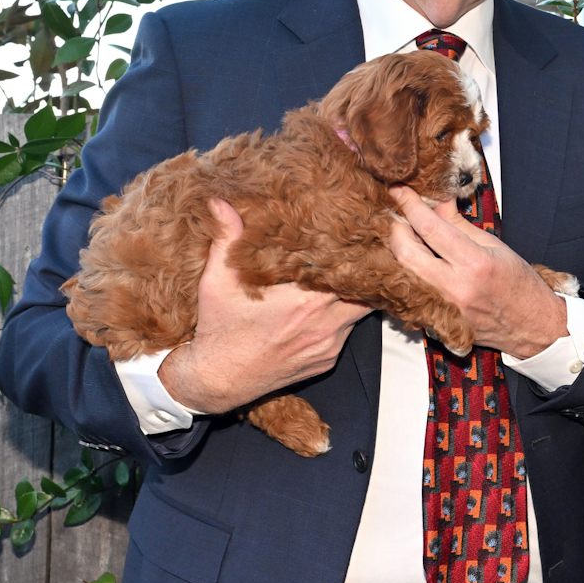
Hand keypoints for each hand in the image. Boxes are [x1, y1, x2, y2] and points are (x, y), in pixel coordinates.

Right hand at [159, 200, 370, 413]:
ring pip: (361, 313)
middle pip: (367, 292)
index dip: (360, 253)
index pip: (352, 271)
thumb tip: (220, 202)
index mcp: (305, 301)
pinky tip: (330, 305)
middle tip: (365, 252)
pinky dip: (343, 318)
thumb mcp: (216, 281)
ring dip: (357, 295)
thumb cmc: (218, 330)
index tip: (360, 236)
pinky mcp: (327, 360)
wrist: (218, 380)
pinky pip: (347, 334)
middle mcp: (325, 324)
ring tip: (350, 274)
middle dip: (367, 273)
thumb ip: (225, 239)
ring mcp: (329, 345)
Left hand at [386, 187, 568, 357]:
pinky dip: (407, 272)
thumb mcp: (495, 246)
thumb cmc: (519, 285)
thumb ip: (459, 224)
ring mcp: (443, 308)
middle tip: (400, 215)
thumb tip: (437, 201)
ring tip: (407, 236)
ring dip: (399, 249)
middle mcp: (455, 288)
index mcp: (475, 264)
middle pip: (405, 252)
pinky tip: (415, 261)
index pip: (430, 228)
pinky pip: (410, 292)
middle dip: (396, 227)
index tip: (400, 190)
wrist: (531, 326)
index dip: (411, 205)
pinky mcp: (436, 323)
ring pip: (402, 272)